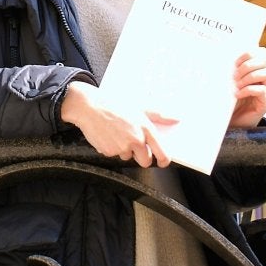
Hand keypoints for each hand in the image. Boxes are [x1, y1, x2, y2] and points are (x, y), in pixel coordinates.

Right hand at [60, 81, 175, 166]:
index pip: (161, 152)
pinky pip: (114, 155)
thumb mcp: (139, 106)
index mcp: (145, 128)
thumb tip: (176, 119)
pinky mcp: (109, 151)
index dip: (164, 160)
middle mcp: (135, 139)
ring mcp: (122, 147)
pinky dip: (112, 148)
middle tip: (135, 145)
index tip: (163, 162)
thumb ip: (159, 115)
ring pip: (128, 157)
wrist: (89, 106)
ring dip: (125, 150)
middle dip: (142, 157)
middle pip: (145, 161)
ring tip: (117, 133)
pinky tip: (108, 135)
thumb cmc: (114, 104)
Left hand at [229, 49, 265, 128]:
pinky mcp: (263, 104)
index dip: (251, 53)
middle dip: (250, 64)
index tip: (237, 60)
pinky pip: (262, 91)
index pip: (262, 53)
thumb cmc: (229, 103)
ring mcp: (265, 91)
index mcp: (254, 71)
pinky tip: (239, 94)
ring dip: (251, 76)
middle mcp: (262, 80)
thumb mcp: (227, 84)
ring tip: (238, 84)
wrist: (232, 124)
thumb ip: (228, 72)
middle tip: (236, 74)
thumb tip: (218, 57)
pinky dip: (249, 90)